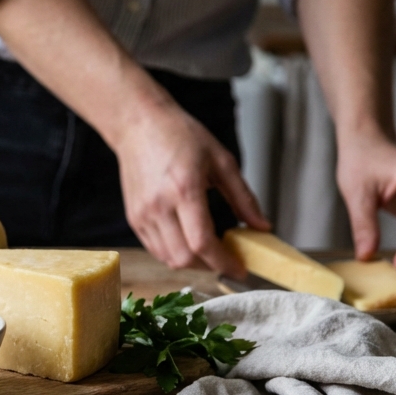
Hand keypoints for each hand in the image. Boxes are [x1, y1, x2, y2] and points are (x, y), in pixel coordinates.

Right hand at [113, 106, 270, 276]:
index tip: (240, 268)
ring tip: (208, 249)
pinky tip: (187, 240)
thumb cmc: (179, 135)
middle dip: (210, 265)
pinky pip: (155, 249)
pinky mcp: (133, 217)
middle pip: (184, 258)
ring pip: (168, 259)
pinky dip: (174, 253)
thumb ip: (243, 197)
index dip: (224, 262)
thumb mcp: (221, 161)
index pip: (202, 243)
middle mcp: (159, 206)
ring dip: (192, 262)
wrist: (138, 125)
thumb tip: (262, 226)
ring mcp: (142, 214)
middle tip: (227, 258)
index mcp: (184, 189)